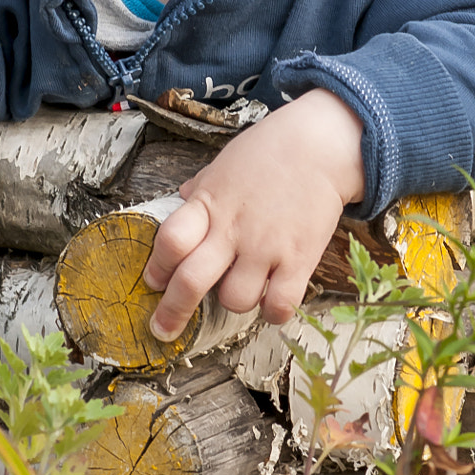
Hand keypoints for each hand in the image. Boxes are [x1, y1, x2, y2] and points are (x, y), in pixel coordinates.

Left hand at [141, 89, 364, 340]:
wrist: (321, 145)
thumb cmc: (268, 152)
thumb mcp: (223, 166)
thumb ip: (201, 190)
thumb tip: (181, 199)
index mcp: (208, 203)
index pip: (170, 242)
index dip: (156, 267)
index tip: (153, 281)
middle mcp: (233, 230)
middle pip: (190, 282)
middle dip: (172, 312)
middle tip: (164, 329)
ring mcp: (267, 248)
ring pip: (235, 300)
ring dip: (233, 300)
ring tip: (243, 284)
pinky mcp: (300, 260)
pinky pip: (279, 305)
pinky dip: (272, 311)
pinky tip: (271, 298)